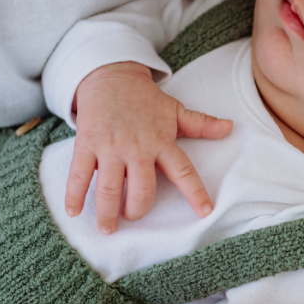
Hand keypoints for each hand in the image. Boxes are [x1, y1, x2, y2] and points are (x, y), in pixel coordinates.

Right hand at [68, 62, 232, 231]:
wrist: (110, 75)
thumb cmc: (145, 99)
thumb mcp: (175, 110)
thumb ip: (201, 124)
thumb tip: (230, 127)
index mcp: (162, 142)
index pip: (183, 171)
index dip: (195, 192)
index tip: (205, 211)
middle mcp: (137, 147)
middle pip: (142, 188)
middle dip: (138, 210)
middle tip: (132, 217)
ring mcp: (110, 146)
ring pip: (111, 188)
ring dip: (108, 212)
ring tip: (108, 228)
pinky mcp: (87, 144)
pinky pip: (80, 174)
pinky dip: (74, 195)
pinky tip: (73, 212)